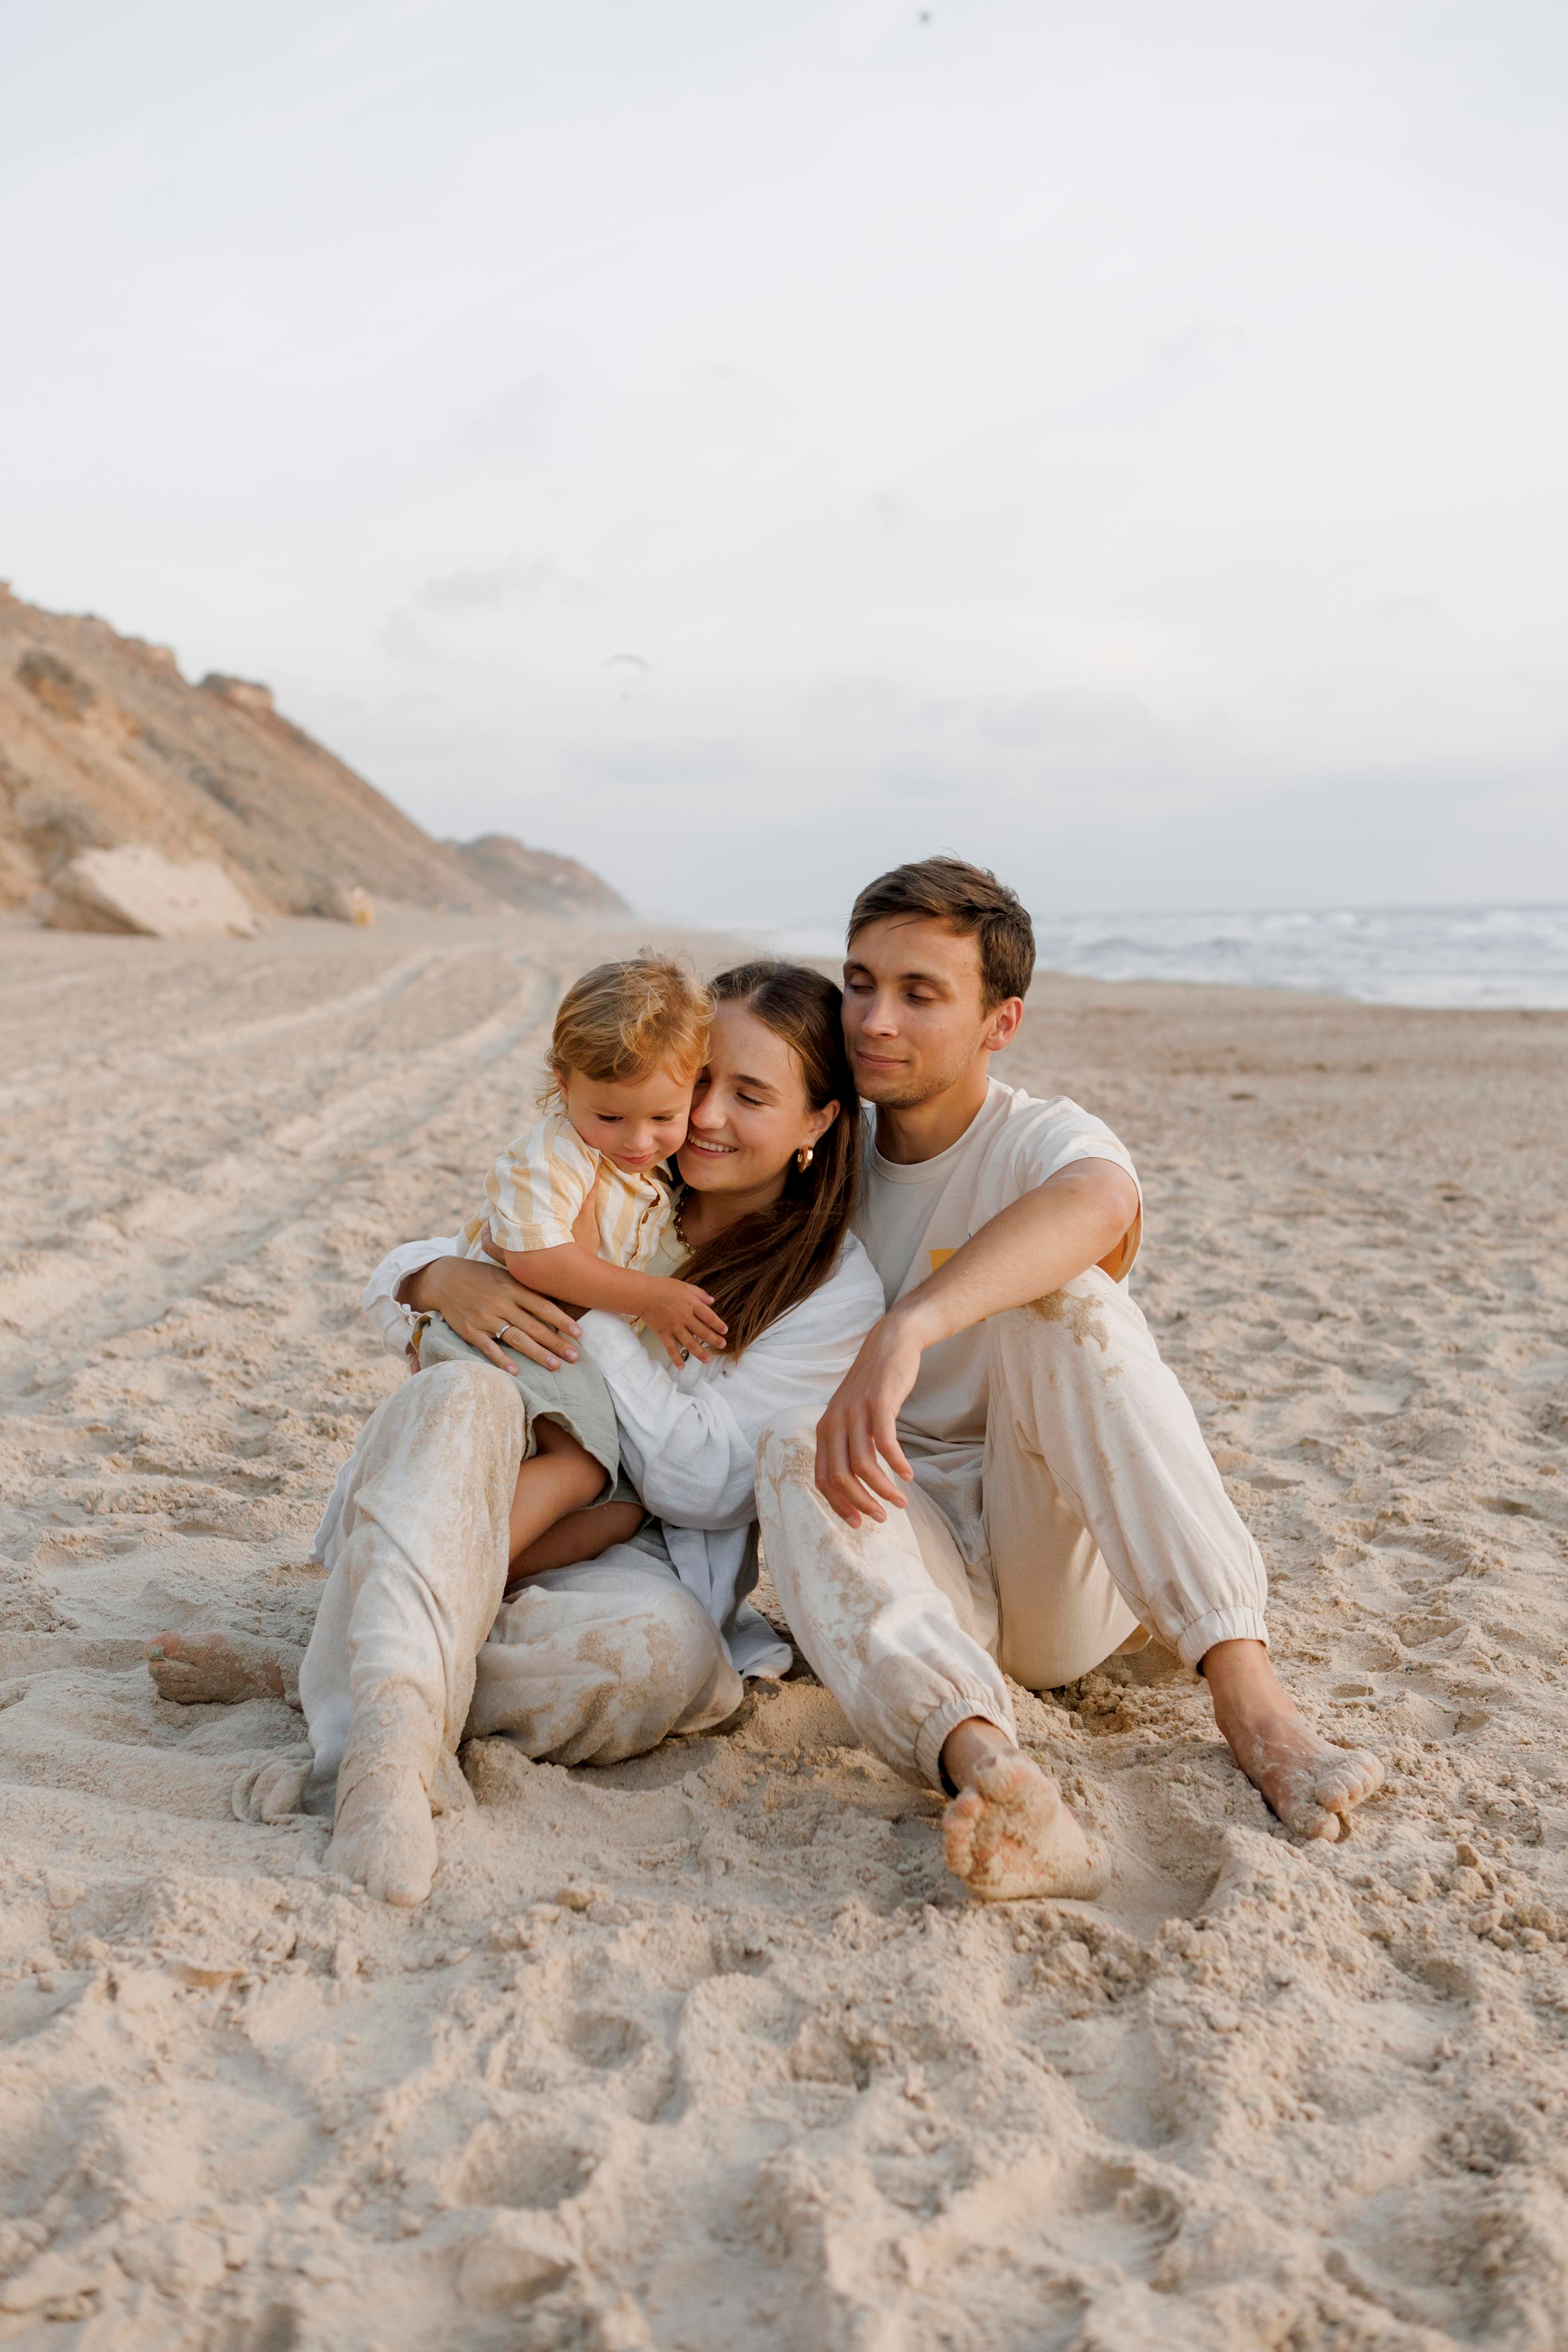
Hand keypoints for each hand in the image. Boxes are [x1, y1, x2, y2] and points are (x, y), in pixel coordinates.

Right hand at [399, 1255, 582, 1371]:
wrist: (444, 1279)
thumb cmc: (481, 1276)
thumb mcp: (505, 1275)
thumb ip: (526, 1288)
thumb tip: (555, 1300)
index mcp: (513, 1288)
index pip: (543, 1306)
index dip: (562, 1321)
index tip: (579, 1334)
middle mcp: (502, 1303)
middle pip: (534, 1327)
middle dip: (556, 1343)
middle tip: (574, 1357)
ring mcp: (486, 1318)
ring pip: (516, 1339)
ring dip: (537, 1354)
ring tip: (555, 1366)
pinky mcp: (470, 1331)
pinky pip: (489, 1348)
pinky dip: (502, 1360)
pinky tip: (516, 1371)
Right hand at [638, 1277, 727, 1367]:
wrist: (643, 1294)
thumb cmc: (664, 1287)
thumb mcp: (685, 1286)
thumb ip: (700, 1294)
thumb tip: (712, 1301)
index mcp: (691, 1304)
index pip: (709, 1316)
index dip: (718, 1324)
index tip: (724, 1331)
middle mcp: (684, 1317)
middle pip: (702, 1331)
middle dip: (714, 1340)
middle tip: (722, 1345)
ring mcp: (674, 1326)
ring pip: (689, 1342)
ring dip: (699, 1352)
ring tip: (707, 1360)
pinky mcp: (663, 1333)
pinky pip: (671, 1348)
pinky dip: (676, 1358)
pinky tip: (682, 1366)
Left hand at [815, 1309, 923, 1525]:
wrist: (889, 1345)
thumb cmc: (873, 1386)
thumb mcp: (852, 1415)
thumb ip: (848, 1443)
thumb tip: (854, 1483)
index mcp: (825, 1429)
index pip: (823, 1478)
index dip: (838, 1505)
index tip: (857, 1522)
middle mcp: (835, 1422)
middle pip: (840, 1477)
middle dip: (860, 1503)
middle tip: (881, 1518)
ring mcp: (856, 1412)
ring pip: (863, 1465)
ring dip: (883, 1489)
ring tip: (900, 1502)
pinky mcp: (879, 1404)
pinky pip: (886, 1443)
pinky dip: (897, 1464)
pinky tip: (909, 1475)